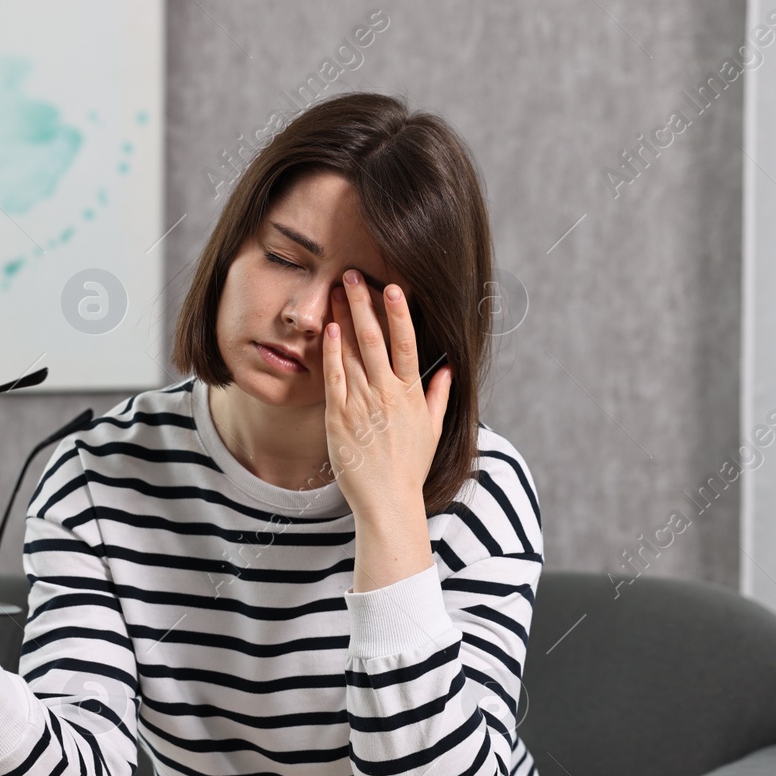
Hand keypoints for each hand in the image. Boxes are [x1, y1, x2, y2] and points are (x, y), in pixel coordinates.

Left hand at [322, 269, 451, 517]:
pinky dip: (331, 352)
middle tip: (352, 274)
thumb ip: (438, 396)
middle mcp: (386, 394)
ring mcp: (361, 404)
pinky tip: (329, 329)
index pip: (406, 343)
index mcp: (410, 394)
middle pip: (374, 339)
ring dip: (343, 318)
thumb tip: (446, 370)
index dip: (399, 312)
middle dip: (362, 303)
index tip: (392, 286)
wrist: (386, 500)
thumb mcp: (431, 430)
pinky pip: (334, 377)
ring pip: (351, 352)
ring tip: (335, 291)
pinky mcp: (339, 417)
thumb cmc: (409, 467)